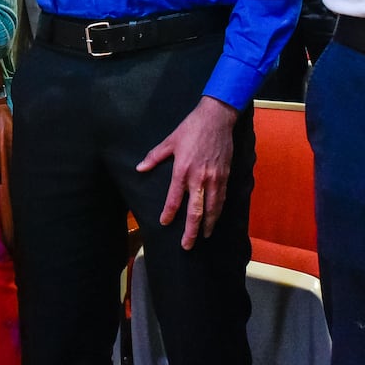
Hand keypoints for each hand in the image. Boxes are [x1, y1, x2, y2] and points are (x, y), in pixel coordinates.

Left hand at [136, 97, 239, 249]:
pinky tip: (216, 218)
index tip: (164, 222)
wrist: (217, 118)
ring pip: (212, 208)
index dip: (169, 213)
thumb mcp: (170, 141)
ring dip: (208, 225)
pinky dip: (219, 211)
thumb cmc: (191, 128)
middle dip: (191, 231)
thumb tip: (139, 168)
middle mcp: (199, 178)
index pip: (174, 198)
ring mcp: (214, 178)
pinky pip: (222, 199)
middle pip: (195, 211)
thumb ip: (155, 157)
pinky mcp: (225, 175)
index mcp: (182, 170)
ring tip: (204, 237)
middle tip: (187, 246)